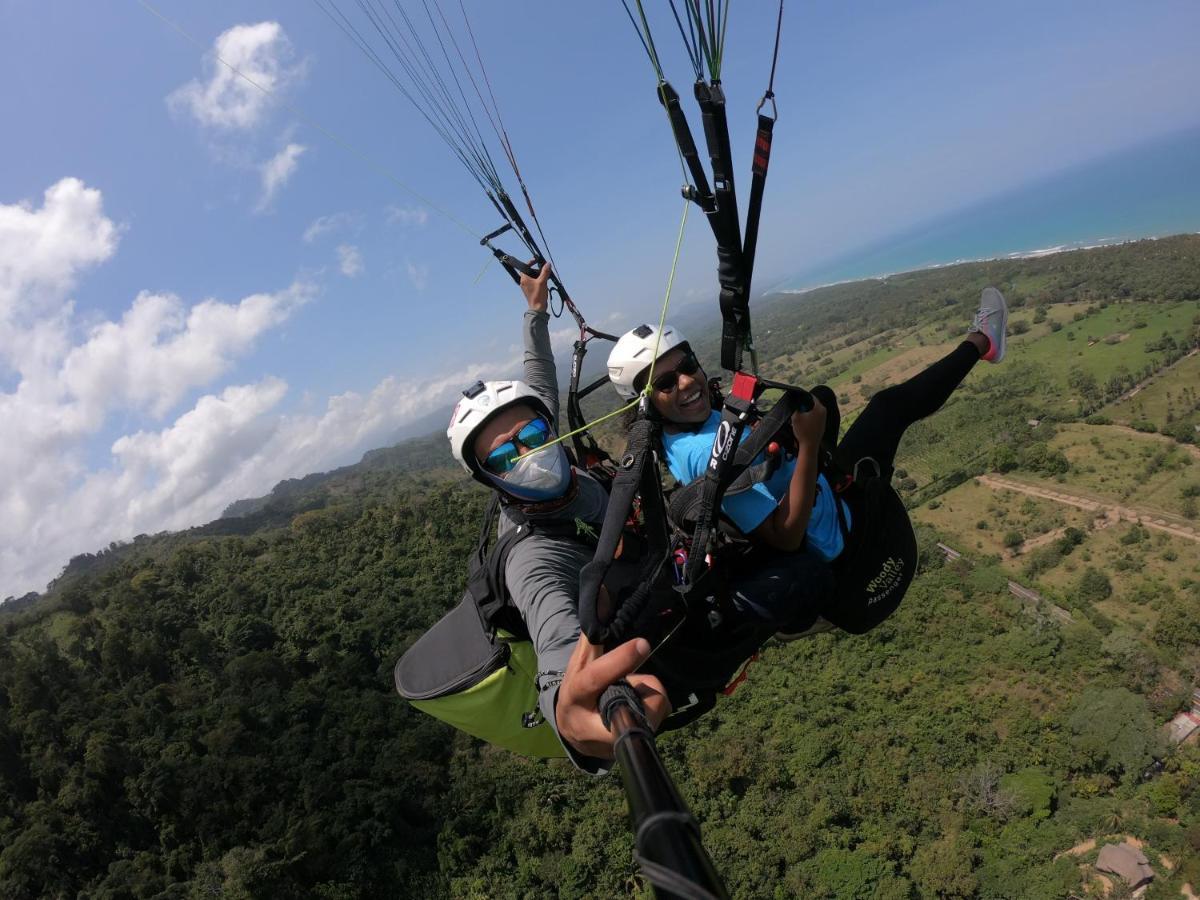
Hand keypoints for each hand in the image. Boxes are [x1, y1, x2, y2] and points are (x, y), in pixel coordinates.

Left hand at [519, 261, 551, 311]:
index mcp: (524, 278)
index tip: (536, 260)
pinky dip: (539, 281)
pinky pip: (534, 282)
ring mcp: (526, 287)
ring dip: (539, 275)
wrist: (538, 308)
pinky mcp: (530, 290)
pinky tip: (545, 283)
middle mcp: (523, 282)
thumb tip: (548, 264)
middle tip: (544, 270)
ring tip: (546, 277)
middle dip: (537, 270)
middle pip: (529, 271)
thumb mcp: (542, 281)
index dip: (531, 262)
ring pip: (532, 277)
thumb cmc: (538, 295)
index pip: (525, 266)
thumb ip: (545, 272)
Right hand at [554, 633, 670, 759]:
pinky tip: (637, 709)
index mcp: (576, 694)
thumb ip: (593, 633)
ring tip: (630, 696)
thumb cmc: (579, 690)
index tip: (643, 644)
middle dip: (644, 689)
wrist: (573, 730)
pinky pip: (658, 719)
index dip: (619, 661)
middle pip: (633, 705)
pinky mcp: (629, 748)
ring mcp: (612, 742)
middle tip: (639, 680)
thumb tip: (602, 591)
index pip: (597, 677)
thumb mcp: (580, 663)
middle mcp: (590, 724)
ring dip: (648, 695)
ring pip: (652, 709)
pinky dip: (654, 708)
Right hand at [790, 395, 826, 446]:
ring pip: (812, 411)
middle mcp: (824, 412)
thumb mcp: (795, 416)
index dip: (801, 397)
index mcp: (819, 407)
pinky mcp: (822, 425)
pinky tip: (803, 424)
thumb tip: (795, 401)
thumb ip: (795, 406)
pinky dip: (808, 418)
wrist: (810, 446)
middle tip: (796, 410)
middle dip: (803, 406)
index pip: (810, 396)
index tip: (795, 401)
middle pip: (811, 403)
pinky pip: (814, 417)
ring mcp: (824, 419)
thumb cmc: (803, 431)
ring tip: (799, 418)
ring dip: (805, 413)